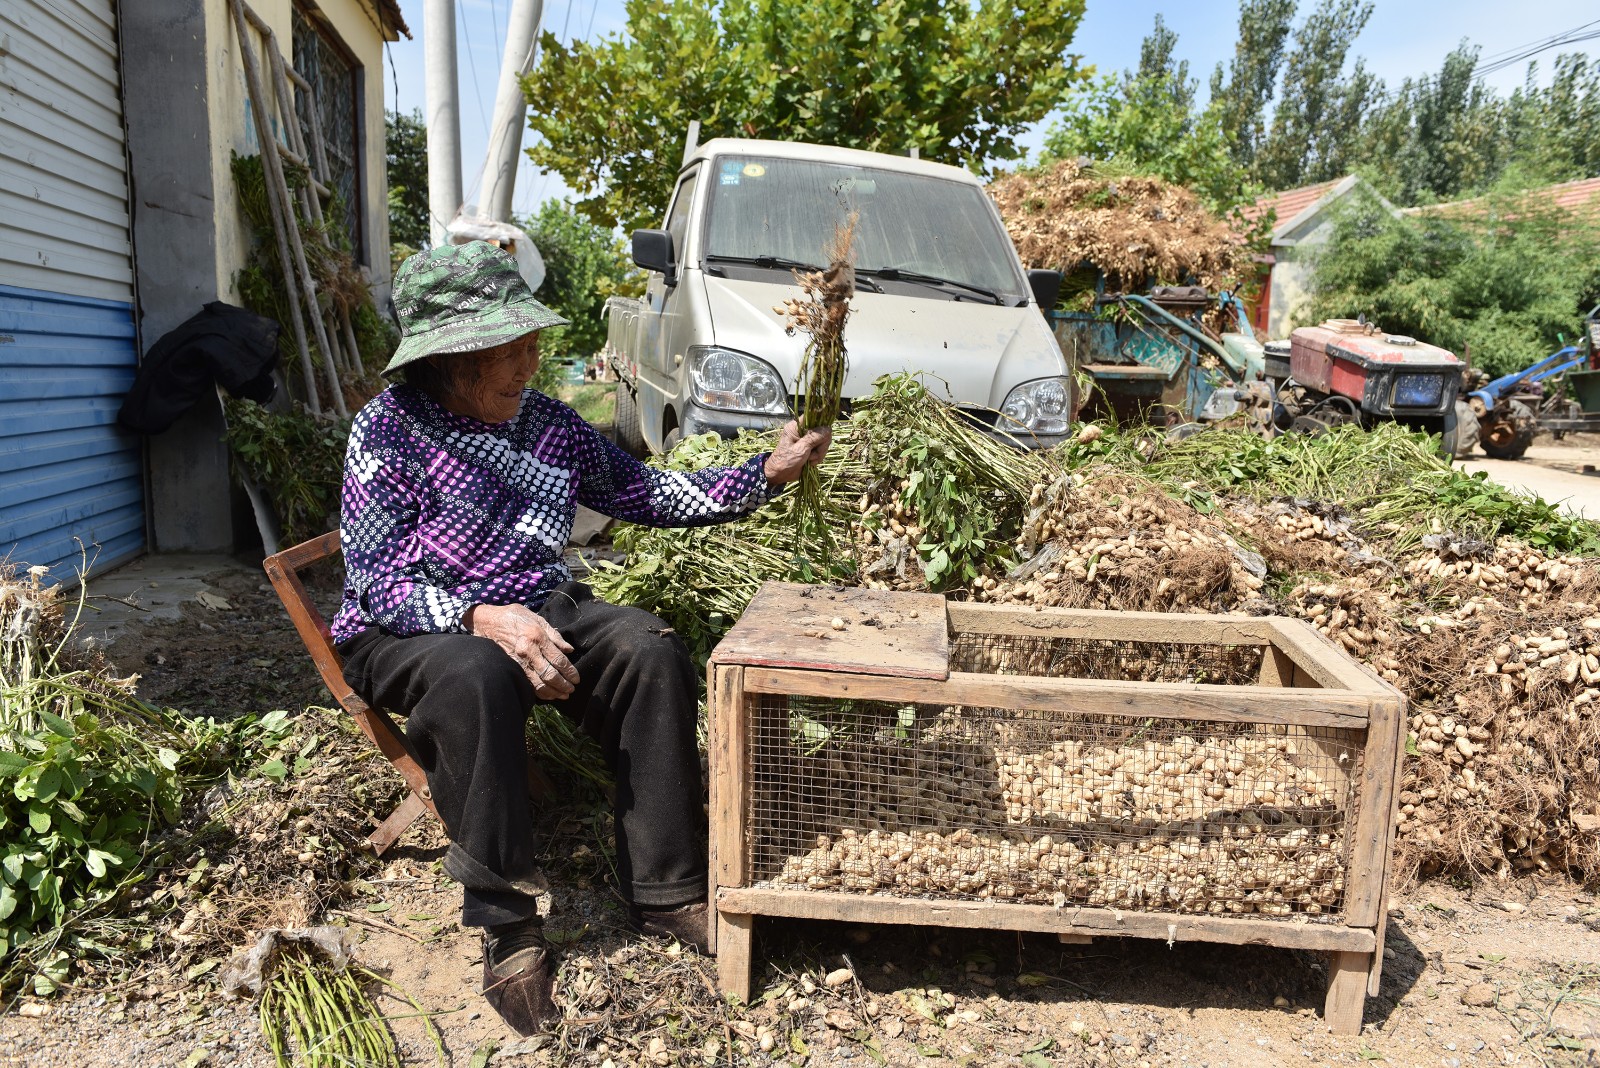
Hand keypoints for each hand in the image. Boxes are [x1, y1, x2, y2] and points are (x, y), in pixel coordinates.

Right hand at [464, 603, 579, 699]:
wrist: (487, 621)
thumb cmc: (515, 617)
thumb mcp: (537, 619)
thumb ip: (555, 635)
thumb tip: (569, 650)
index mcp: (537, 636)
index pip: (558, 660)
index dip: (570, 672)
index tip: (576, 679)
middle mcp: (528, 650)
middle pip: (550, 675)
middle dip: (563, 685)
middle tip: (571, 689)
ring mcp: (518, 661)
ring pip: (539, 683)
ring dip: (553, 692)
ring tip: (563, 695)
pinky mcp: (511, 667)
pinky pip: (528, 684)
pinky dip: (540, 692)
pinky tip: (548, 694)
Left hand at [763, 421, 831, 484]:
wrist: (780, 474)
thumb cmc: (786, 460)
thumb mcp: (800, 448)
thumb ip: (814, 438)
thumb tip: (827, 429)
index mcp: (796, 426)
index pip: (812, 417)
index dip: (820, 424)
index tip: (823, 435)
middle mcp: (803, 431)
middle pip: (822, 431)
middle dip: (821, 444)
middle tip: (813, 453)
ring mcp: (807, 440)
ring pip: (823, 441)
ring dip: (819, 452)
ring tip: (810, 459)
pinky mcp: (810, 448)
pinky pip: (821, 449)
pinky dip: (818, 457)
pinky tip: (811, 462)